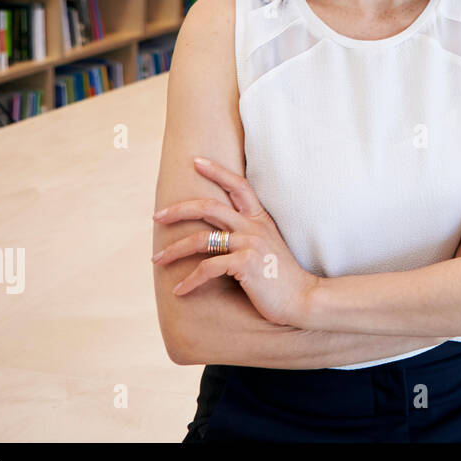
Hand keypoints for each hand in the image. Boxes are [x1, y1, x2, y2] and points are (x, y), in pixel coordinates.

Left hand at [152, 156, 318, 327]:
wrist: (303, 298)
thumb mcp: (268, 246)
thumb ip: (248, 234)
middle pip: (208, 206)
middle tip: (157, 216)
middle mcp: (254, 227)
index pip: (238, 185)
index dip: (216, 171)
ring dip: (173, 250)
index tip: (195, 162)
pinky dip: (189, 280)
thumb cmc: (282, 277)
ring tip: (157, 259)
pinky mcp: (244, 264)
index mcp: (260, 219)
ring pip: (200, 239)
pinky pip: (206, 268)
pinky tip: (179, 290)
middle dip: (178, 210)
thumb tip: (220, 234)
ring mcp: (249, 244)